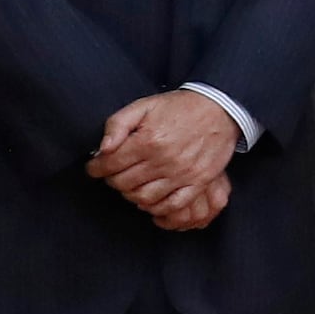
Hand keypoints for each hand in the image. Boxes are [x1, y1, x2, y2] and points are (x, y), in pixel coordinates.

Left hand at [91, 89, 241, 228]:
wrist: (220, 108)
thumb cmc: (179, 107)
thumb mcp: (144, 106)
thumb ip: (118, 124)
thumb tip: (102, 148)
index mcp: (148, 140)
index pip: (110, 164)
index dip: (96, 168)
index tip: (94, 167)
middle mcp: (164, 160)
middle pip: (123, 183)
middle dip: (112, 180)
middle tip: (113, 174)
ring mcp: (183, 173)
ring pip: (143, 197)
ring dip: (130, 194)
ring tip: (130, 185)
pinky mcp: (199, 181)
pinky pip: (173, 205)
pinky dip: (157, 207)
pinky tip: (150, 199)